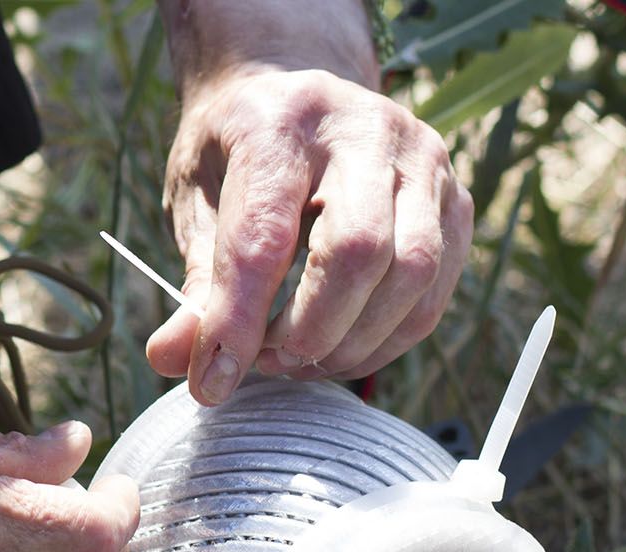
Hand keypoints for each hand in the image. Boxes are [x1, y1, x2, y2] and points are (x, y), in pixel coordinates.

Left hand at [145, 69, 472, 404]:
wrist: (293, 98)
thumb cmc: (234, 156)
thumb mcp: (195, 205)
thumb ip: (192, 286)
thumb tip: (169, 360)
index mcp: (280, 122)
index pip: (264, 236)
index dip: (238, 320)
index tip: (210, 380)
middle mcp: (366, 130)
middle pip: (358, 252)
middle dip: (309, 331)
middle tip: (266, 363)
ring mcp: (424, 161)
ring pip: (412, 274)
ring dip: (352, 343)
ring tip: (297, 359)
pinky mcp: (456, 198)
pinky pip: (436, 290)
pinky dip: (387, 338)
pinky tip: (340, 348)